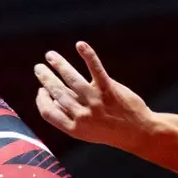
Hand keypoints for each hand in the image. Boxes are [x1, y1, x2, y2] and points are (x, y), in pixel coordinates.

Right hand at [34, 42, 155, 150]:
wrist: (138, 132)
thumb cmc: (109, 130)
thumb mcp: (86, 132)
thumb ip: (68, 117)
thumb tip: (52, 98)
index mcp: (74, 129)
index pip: (48, 112)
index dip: (42, 100)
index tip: (41, 90)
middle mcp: (83, 116)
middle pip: (57, 93)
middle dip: (45, 78)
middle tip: (39, 68)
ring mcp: (96, 102)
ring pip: (72, 79)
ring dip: (58, 64)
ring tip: (50, 56)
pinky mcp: (109, 89)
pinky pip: (95, 69)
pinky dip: (88, 55)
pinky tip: (80, 45)